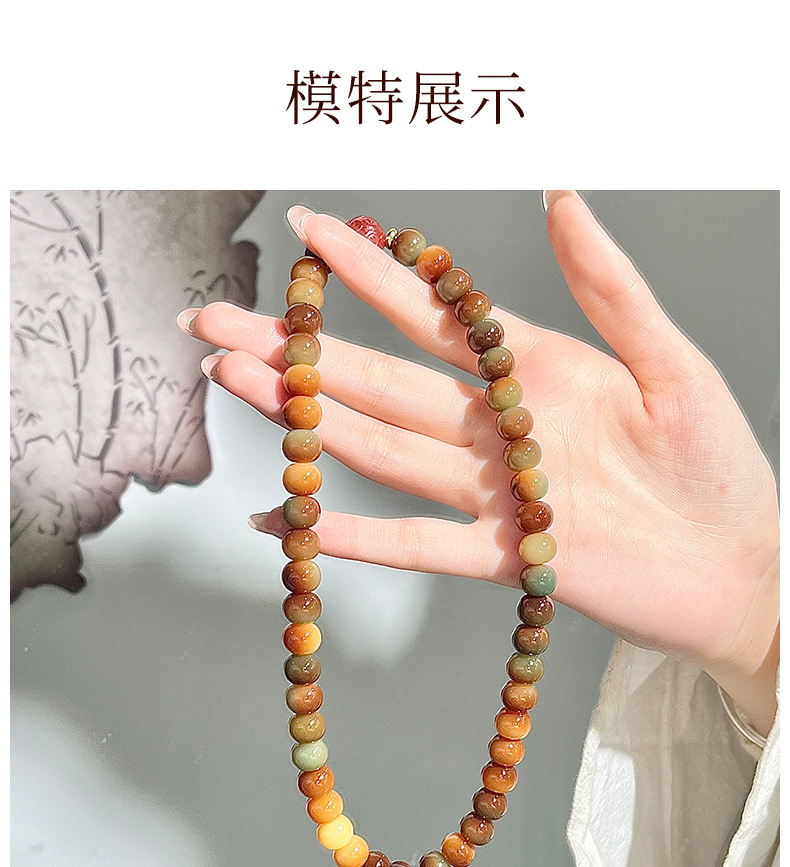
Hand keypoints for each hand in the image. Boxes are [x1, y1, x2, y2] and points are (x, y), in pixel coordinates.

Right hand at [177, 192, 778, 734]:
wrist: (742, 570)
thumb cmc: (719, 465)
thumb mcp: (671, 361)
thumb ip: (611, 287)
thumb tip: (563, 197)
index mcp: (535, 370)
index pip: (434, 313)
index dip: (369, 273)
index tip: (309, 234)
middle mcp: (498, 428)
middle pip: (381, 380)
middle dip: (300, 349)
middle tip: (220, 321)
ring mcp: (494, 493)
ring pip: (384, 449)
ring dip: (312, 421)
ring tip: (240, 385)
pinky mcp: (506, 556)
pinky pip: (420, 546)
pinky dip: (359, 537)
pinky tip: (300, 521)